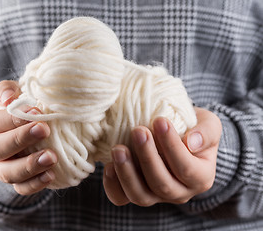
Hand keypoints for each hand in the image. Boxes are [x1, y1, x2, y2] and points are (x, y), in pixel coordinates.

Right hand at [0, 80, 57, 194]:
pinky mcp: (13, 180)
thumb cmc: (12, 107)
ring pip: (8, 173)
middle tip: (44, 130)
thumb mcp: (8, 94)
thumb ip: (6, 90)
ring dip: (30, 166)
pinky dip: (35, 184)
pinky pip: (21, 188)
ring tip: (51, 157)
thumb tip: (9, 98)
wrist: (11, 128)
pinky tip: (51, 174)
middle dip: (22, 140)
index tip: (37, 112)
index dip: (14, 119)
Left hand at [103, 107, 221, 205]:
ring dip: (127, 173)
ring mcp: (156, 196)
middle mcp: (179, 192)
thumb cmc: (193, 128)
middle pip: (162, 184)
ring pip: (140, 196)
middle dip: (147, 157)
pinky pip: (121, 198)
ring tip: (118, 149)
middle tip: (138, 131)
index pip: (186, 168)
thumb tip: (191, 142)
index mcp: (201, 178)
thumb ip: (206, 132)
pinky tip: (109, 165)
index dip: (172, 146)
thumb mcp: (209, 125)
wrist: (177, 135)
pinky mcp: (136, 192)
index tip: (160, 120)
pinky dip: (113, 185)